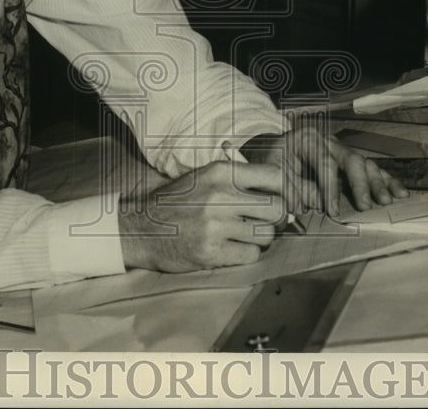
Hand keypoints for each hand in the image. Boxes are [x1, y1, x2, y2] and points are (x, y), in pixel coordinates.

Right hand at [118, 160, 285, 272]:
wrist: (141, 227)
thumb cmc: (179, 201)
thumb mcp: (205, 177)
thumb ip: (240, 180)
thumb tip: (284, 191)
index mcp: (221, 172)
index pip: (275, 176)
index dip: (286, 189)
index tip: (283, 199)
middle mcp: (220, 196)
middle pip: (277, 208)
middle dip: (276, 218)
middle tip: (264, 221)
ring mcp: (215, 225)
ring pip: (266, 235)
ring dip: (260, 238)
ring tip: (242, 234)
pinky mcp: (211, 252)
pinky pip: (250, 255)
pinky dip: (245, 254)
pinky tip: (230, 247)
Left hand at [241, 127, 408, 215]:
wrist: (271, 150)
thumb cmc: (271, 161)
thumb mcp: (272, 171)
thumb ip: (290, 187)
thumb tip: (307, 205)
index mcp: (308, 140)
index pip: (324, 163)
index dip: (330, 189)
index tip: (332, 211)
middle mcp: (329, 141)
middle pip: (351, 159)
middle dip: (361, 183)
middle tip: (366, 205)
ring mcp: (341, 150)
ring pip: (365, 163)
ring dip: (379, 183)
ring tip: (389, 200)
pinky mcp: (349, 161)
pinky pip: (370, 169)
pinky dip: (386, 181)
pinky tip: (399, 193)